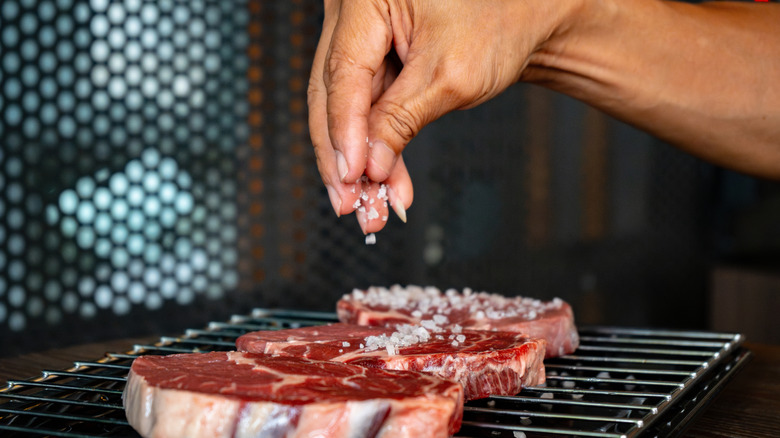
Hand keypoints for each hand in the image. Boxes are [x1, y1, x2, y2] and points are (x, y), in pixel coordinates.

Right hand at [308, 0, 571, 232]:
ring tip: (370, 207)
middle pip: (331, 94)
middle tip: (350, 205)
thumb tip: (369, 166)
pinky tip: (382, 183)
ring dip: (357, 162)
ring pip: (343, 109)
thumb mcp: (450, 76)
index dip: (345, 133)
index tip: (351, 178)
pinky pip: (362, 108)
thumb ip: (401, 121)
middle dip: (341, 158)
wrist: (523, 17)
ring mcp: (357, 34)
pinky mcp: (369, 58)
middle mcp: (352, 12)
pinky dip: (373, 147)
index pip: (343, 74)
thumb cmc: (497, 25)